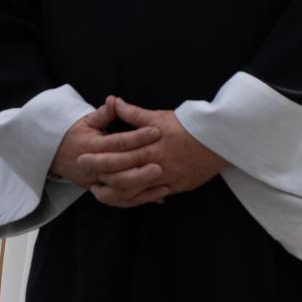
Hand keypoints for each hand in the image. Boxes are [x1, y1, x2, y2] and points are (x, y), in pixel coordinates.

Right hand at [49, 98, 161, 190]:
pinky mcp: (103, 193)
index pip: (117, 143)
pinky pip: (123, 201)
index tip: (156, 131)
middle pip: (118, 171)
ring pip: (120, 191)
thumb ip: (104, 113)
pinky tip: (159, 195)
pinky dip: (141, 199)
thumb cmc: (78, 135)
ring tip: (163, 182)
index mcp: (92, 146)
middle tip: (160, 164)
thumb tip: (114, 100)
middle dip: (140, 169)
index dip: (136, 137)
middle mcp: (94, 167)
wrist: (60, 156)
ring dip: (142, 188)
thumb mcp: (88, 121)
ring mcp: (97, 183)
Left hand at [78, 97, 226, 208]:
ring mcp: (165, 179)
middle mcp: (155, 165)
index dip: (98, 158)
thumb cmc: (187, 125)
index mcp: (149, 146)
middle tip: (85, 178)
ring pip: (134, 192)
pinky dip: (136, 199)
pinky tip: (124, 198)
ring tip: (99, 192)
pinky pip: (151, 197)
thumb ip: (134, 114)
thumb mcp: (159, 116)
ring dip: (114, 194)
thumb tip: (114, 101)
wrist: (218, 140)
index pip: (117, 155)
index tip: (83, 157)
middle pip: (121, 175)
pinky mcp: (174, 187)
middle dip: (101, 177)